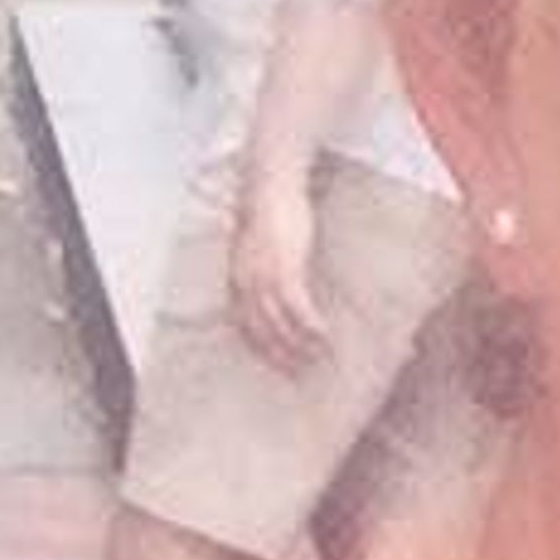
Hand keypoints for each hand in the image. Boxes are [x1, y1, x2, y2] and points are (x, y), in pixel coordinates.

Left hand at [227, 173, 329, 368]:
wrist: (270, 187)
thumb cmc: (268, 210)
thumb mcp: (258, 244)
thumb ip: (260, 264)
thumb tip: (273, 277)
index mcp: (236, 281)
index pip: (245, 327)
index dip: (261, 348)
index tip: (278, 362)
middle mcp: (245, 286)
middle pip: (260, 332)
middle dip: (279, 355)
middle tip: (298, 373)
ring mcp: (263, 279)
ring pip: (279, 325)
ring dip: (298, 345)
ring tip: (317, 357)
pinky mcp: (285, 270)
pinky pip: (297, 308)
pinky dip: (309, 325)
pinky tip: (323, 334)